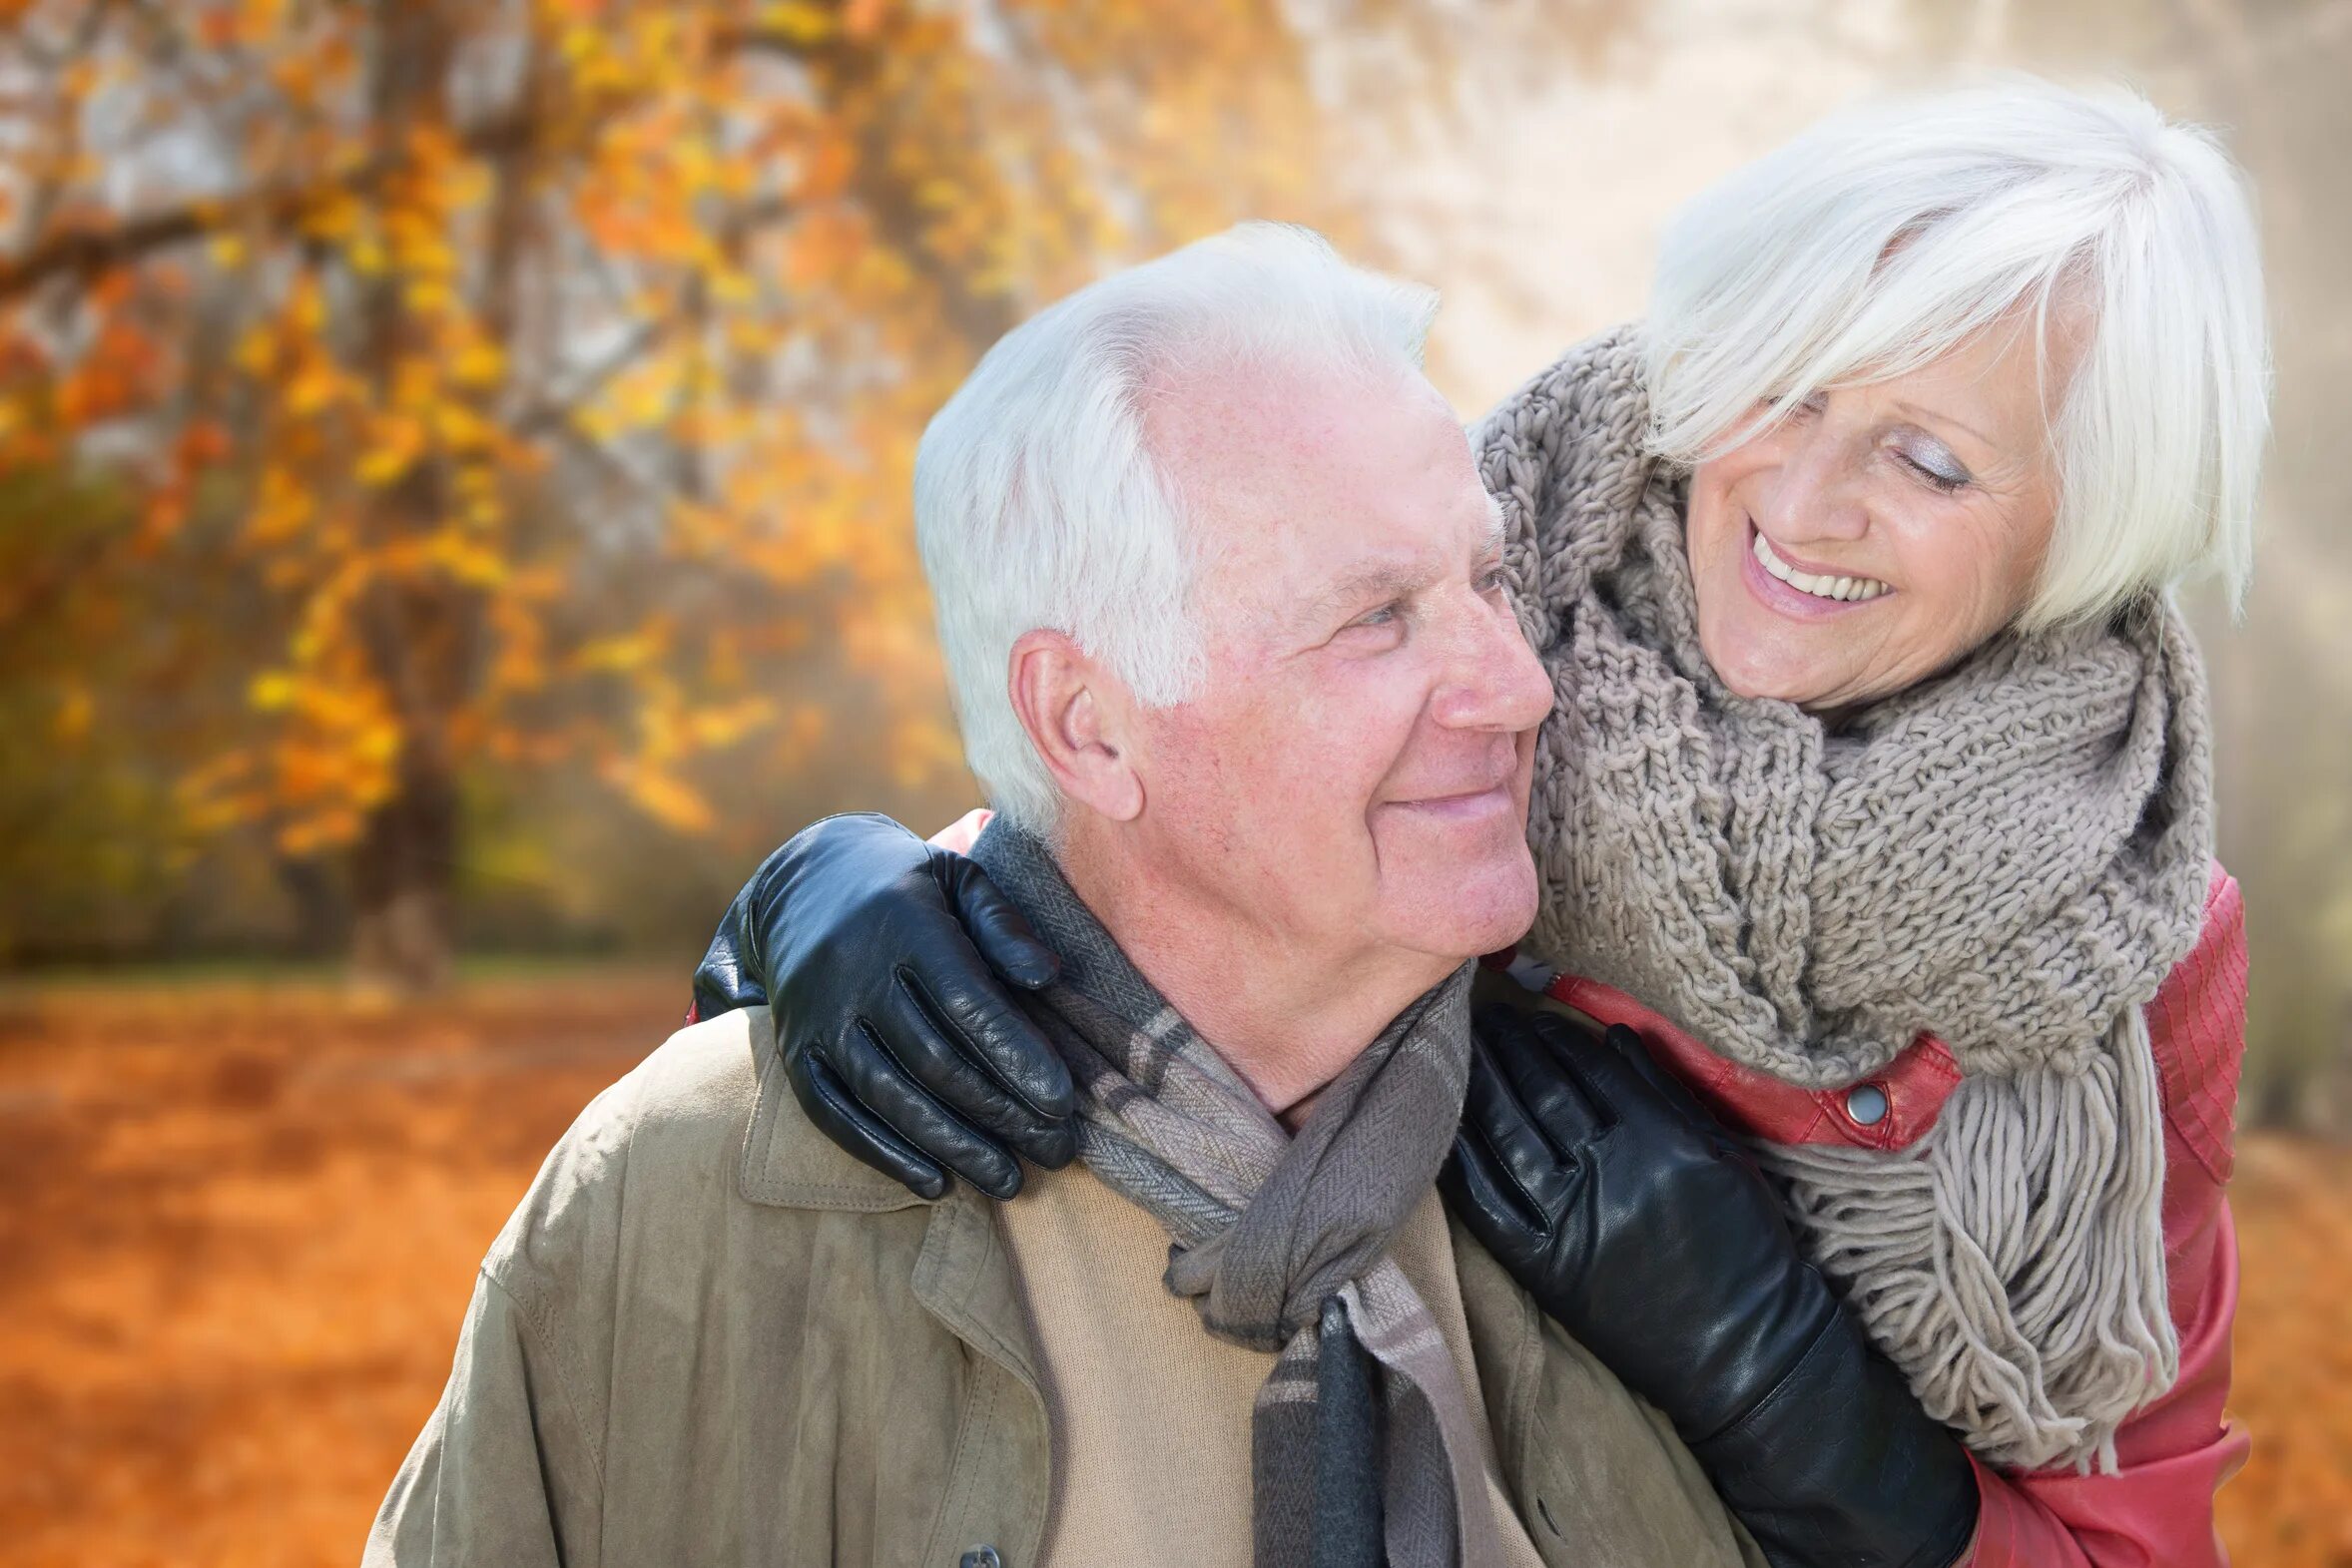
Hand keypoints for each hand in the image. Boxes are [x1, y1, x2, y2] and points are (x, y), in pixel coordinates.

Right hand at [692, 813, 1078, 1199]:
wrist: (801, 885)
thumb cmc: (907, 887)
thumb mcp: (958, 879)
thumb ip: (1004, 925)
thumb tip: (1047, 979)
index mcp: (905, 924)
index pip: (965, 1000)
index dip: (1015, 1055)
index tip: (1062, 1103)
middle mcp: (854, 973)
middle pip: (934, 1060)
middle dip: (1001, 1114)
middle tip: (1057, 1152)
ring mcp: (818, 1018)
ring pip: (888, 1095)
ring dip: (952, 1146)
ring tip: (1010, 1181)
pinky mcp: (795, 1053)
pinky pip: (836, 1115)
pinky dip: (885, 1155)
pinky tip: (936, 1182)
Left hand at [1442, 1005, 1977, 1567]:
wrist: (1749, 1352)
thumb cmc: (1747, 1248)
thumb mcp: (1725, 1156)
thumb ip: (1666, 1093)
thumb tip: (1612, 1034)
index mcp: (1661, 1142)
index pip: (1588, 1071)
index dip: (1551, 1037)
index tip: (1530, 1015)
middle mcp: (1611, 1174)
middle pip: (1540, 1094)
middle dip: (1507, 1050)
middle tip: (1481, 1019)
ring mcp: (1572, 1222)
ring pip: (1506, 1137)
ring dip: (1480, 1088)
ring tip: (1464, 1054)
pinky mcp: (1546, 1267)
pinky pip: (1488, 1202)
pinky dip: (1464, 1158)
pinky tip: (1450, 1124)